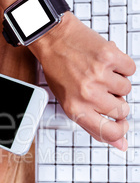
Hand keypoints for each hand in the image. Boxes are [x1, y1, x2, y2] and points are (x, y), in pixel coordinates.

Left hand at [29, 12, 135, 150]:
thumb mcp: (69, 102)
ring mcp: (100, 75)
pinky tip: (106, 63)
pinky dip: (121, 66)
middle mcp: (88, 94)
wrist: (53, 38)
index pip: (109, 132)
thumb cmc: (58, 69)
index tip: (122, 126)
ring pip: (127, 89)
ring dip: (117, 82)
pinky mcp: (109, 57)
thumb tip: (121, 143)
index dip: (120, 131)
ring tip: (99, 73)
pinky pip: (130, 69)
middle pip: (122, 110)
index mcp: (76, 109)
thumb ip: (94, 123)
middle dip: (117, 101)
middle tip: (102, 90)